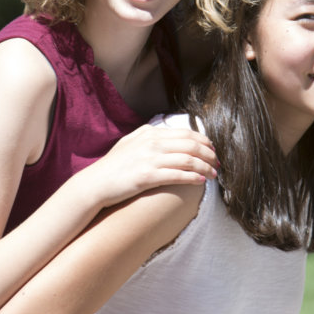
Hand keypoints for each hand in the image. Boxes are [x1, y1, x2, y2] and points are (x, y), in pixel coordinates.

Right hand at [83, 123, 217, 207]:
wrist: (95, 183)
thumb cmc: (113, 165)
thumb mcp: (129, 142)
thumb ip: (146, 135)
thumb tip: (161, 130)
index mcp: (150, 133)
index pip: (185, 133)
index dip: (203, 141)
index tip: (212, 149)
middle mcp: (152, 143)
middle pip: (191, 145)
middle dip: (209, 154)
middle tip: (218, 162)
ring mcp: (150, 159)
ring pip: (188, 160)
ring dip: (205, 167)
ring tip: (214, 174)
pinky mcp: (147, 176)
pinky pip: (177, 175)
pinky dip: (193, 177)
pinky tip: (201, 181)